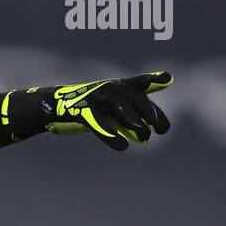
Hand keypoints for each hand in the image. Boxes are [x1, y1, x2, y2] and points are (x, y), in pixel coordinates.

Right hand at [42, 72, 173, 150]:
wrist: (56, 107)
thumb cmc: (89, 110)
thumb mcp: (110, 110)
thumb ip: (129, 120)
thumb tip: (145, 137)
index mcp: (118, 86)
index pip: (140, 84)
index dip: (154, 80)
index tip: (169, 80)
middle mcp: (110, 88)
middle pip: (136, 100)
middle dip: (151, 114)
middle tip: (161, 130)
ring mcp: (97, 98)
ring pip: (121, 111)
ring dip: (135, 124)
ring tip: (146, 137)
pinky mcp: (83, 112)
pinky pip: (100, 125)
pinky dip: (111, 136)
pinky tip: (123, 146)